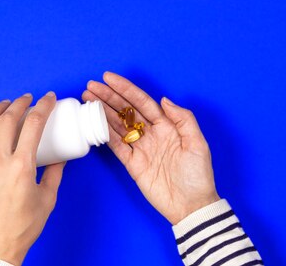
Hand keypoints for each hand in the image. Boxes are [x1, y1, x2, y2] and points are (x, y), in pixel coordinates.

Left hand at [0, 92, 65, 265]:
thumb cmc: (22, 227)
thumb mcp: (47, 198)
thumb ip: (54, 173)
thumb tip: (60, 156)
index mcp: (21, 166)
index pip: (33, 124)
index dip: (43, 106)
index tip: (48, 98)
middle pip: (6, 118)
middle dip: (19, 103)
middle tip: (28, 99)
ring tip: (4, 105)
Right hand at [82, 72, 219, 224]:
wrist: (191, 206)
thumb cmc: (198, 175)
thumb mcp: (198, 143)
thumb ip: (183, 119)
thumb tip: (164, 100)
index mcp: (167, 125)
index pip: (142, 102)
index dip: (125, 89)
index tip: (109, 78)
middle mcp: (151, 133)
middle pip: (125, 110)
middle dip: (108, 97)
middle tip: (91, 86)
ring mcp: (140, 148)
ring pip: (117, 125)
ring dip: (102, 112)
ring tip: (87, 99)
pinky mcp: (133, 165)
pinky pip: (116, 146)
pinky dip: (104, 134)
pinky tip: (93, 122)